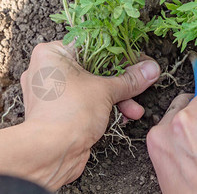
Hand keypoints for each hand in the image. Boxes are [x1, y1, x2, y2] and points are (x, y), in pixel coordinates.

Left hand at [20, 41, 160, 188]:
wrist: (50, 153)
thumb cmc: (69, 112)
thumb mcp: (105, 90)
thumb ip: (130, 79)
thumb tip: (150, 69)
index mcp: (51, 53)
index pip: (91, 44)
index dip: (118, 53)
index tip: (138, 60)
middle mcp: (47, 69)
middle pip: (93, 67)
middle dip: (120, 81)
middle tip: (140, 83)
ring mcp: (50, 92)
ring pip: (90, 87)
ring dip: (116, 97)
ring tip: (135, 109)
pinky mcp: (57, 111)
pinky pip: (84, 102)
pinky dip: (102, 107)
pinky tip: (123, 116)